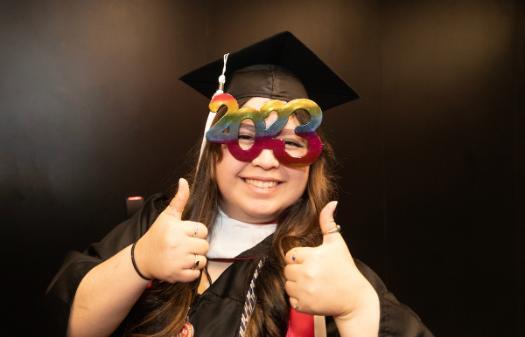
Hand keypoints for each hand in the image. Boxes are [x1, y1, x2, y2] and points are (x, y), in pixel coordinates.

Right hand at [134, 178, 208, 282]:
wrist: (142, 258)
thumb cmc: (157, 235)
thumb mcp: (167, 216)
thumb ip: (179, 199)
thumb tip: (184, 181)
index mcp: (176, 229)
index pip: (202, 230)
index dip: (197, 232)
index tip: (187, 234)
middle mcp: (177, 244)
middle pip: (205, 245)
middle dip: (198, 246)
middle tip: (186, 245)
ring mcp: (177, 261)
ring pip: (202, 260)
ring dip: (196, 258)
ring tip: (184, 255)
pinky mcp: (177, 275)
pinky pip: (196, 273)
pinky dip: (192, 271)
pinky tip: (182, 265)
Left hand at [284, 201, 377, 318]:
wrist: (354, 298)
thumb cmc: (345, 268)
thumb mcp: (337, 243)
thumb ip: (328, 222)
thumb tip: (331, 203)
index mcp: (312, 256)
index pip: (291, 255)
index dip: (301, 257)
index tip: (313, 261)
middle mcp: (306, 273)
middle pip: (287, 269)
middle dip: (298, 270)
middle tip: (314, 273)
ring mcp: (305, 291)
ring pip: (288, 284)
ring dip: (297, 284)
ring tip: (314, 284)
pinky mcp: (304, 305)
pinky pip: (291, 299)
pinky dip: (299, 298)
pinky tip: (313, 294)